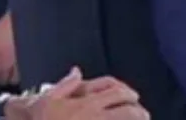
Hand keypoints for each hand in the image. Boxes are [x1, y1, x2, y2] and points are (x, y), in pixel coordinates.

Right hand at [4, 67, 145, 119]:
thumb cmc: (41, 117)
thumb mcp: (50, 96)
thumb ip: (66, 84)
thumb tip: (77, 71)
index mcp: (86, 102)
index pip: (116, 92)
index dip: (128, 94)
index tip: (134, 97)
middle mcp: (94, 116)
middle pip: (126, 111)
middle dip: (138, 112)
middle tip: (143, 114)